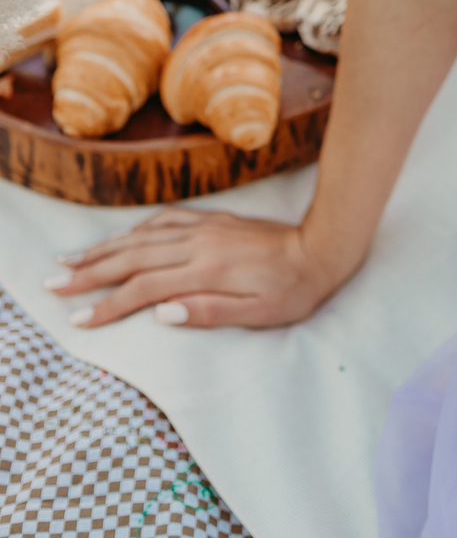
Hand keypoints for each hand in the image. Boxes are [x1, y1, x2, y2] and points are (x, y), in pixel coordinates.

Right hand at [44, 207, 350, 329]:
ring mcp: (205, 228)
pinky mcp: (214, 220)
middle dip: (90, 271)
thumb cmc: (293, 291)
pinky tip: (123, 236)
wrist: (321, 248)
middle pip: (132, 257)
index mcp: (207, 271)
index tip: (79, 318)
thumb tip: (163, 315)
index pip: (144, 288)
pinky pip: (165, 219)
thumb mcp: (258, 314)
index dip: (108, 304)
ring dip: (106, 247)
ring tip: (73, 258)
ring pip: (143, 235)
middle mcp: (200, 244)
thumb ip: (209, 313)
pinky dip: (137, 228)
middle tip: (54, 283)